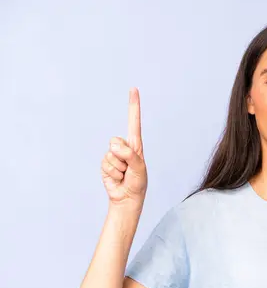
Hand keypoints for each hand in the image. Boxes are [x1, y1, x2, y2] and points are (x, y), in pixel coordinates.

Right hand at [101, 88, 147, 206]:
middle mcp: (123, 147)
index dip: (133, 106)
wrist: (127, 198)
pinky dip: (112, 173)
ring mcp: (113, 155)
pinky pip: (106, 164)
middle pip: (116, 141)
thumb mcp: (139, 168)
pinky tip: (117, 177)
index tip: (133, 89)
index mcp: (135, 145)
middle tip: (128, 168)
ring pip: (110, 154)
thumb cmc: (138, 183)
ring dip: (118, 168)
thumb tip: (114, 146)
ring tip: (124, 174)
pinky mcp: (105, 164)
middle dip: (122, 156)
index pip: (134, 122)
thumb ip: (130, 155)